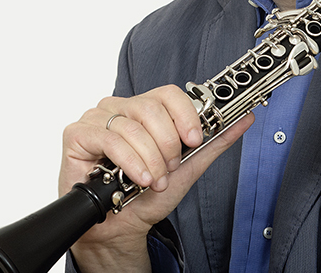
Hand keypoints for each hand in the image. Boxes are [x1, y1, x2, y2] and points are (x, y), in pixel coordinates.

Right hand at [61, 86, 250, 271]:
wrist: (120, 226)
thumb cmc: (145, 195)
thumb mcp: (188, 167)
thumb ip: (214, 142)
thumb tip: (243, 119)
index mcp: (144, 110)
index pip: (169, 93)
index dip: (186, 114)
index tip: (194, 138)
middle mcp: (120, 109)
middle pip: (152, 108)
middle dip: (168, 145)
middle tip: (168, 169)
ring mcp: (97, 119)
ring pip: (134, 127)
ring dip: (150, 161)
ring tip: (152, 181)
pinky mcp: (77, 133)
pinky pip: (110, 139)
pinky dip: (130, 162)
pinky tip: (137, 178)